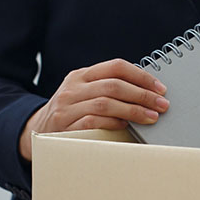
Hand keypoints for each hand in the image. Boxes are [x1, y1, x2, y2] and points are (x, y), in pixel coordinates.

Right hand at [19, 58, 168, 159]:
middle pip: (114, 85)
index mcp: (81, 75)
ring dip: (133, 111)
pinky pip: (93, 122)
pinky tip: (126, 126)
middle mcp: (73, 88)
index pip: (116, 67)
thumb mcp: (84, 95)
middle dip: (142, 95)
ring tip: (151, 117)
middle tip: (162, 105)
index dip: (141, 76)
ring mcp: (67, 107)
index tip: (160, 88)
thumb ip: (107, 89)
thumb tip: (148, 93)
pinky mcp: (64, 126)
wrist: (37, 132)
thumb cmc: (71, 114)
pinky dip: (113, 123)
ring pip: (105, 103)